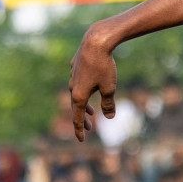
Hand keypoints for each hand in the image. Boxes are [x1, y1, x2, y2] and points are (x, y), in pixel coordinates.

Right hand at [68, 25, 118, 142]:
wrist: (95, 41)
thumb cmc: (103, 66)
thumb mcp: (109, 88)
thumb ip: (108, 104)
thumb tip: (109, 116)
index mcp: (78, 95)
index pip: (77, 117)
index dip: (79, 130)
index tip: (81, 140)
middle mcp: (73, 86)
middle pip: (76, 107)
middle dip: (82, 119)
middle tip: (89, 129)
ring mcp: (73, 75)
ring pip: (77, 93)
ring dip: (83, 105)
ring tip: (91, 112)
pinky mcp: (76, 66)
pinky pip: (79, 81)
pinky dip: (84, 89)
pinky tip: (89, 87)